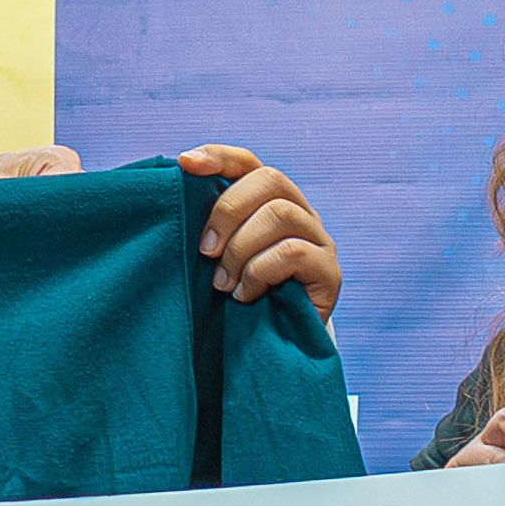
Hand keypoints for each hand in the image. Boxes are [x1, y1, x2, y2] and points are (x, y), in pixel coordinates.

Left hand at [181, 143, 339, 314]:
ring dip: (241, 249)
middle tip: (205, 252)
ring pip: (280, 214)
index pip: (248, 162)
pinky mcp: (329, 272)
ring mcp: (318, 240)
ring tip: (223, 284)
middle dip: (227, 211)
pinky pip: (292, 252)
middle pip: (269, 179)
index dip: (218, 156)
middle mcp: (300, 212)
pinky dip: (259, 272)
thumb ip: (207, 228)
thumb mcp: (217, 257)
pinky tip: (246, 295)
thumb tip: (175, 189)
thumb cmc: (237, 296)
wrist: (270, 349)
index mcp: (269, 202)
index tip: (184, 164)